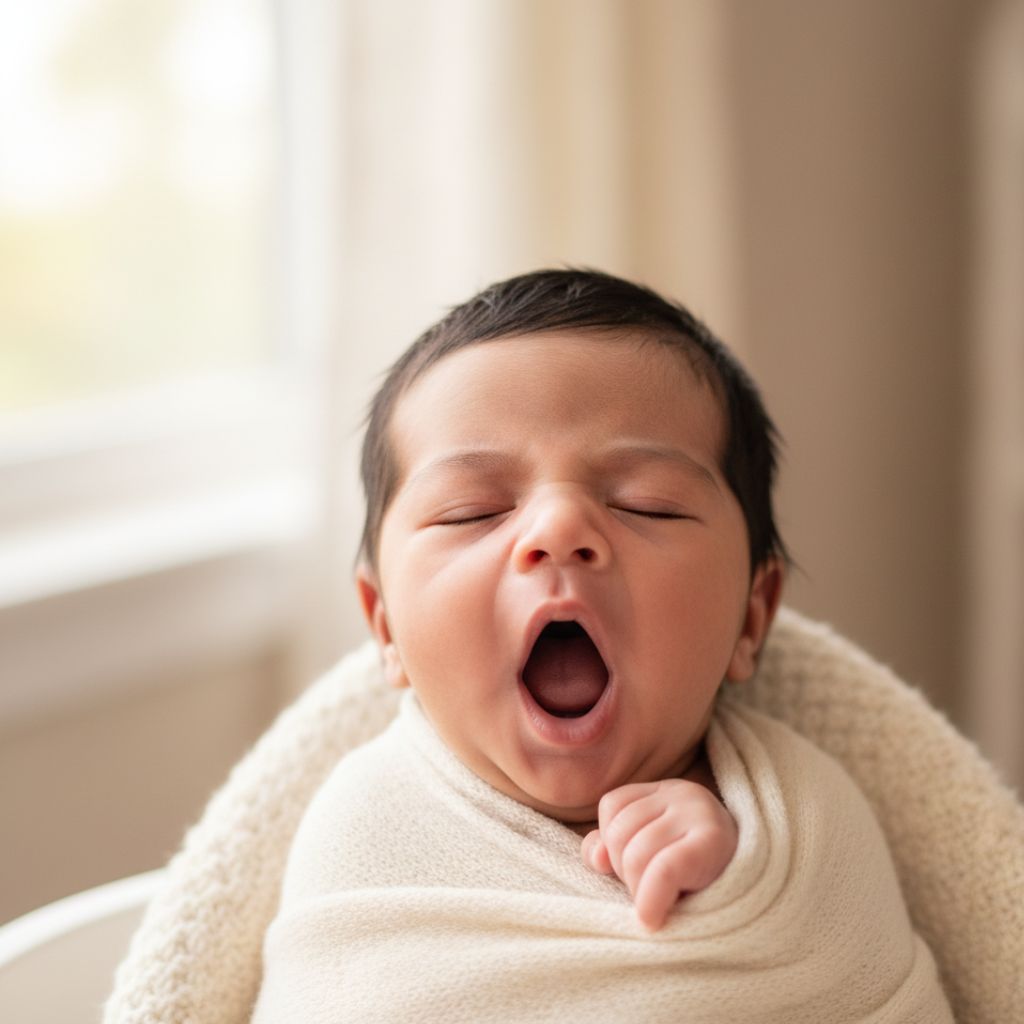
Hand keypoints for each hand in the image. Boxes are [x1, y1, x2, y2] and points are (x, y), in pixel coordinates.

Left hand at [580, 779, 737, 930]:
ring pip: (636, 855)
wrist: (764, 902)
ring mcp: (701, 813)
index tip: (638, 873)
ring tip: (665, 903)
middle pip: (620, 832)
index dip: (613, 846)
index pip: (613, 806)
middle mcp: (684, 793)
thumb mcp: (652, 858)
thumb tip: (598, 858)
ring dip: (640, 893)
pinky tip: (652, 921)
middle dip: (627, 873)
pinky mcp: (715, 842)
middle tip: (656, 894)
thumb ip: (614, 850)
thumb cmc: (698, 882)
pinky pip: (663, 870)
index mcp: (666, 791)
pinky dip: (650, 900)